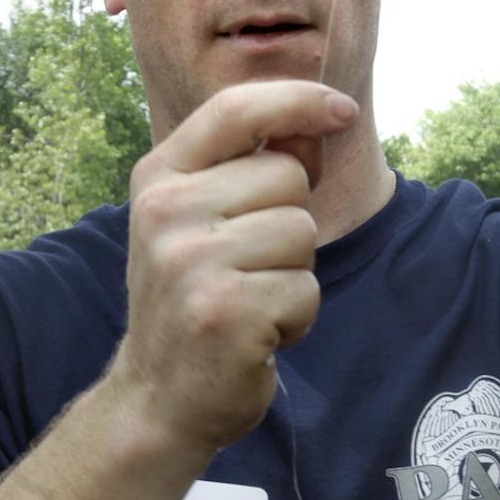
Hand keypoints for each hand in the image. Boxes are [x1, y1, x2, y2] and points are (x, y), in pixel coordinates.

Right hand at [109, 80, 357, 454]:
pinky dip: (295, 318)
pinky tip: (256, 335)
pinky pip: (305, 290)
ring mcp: (190, 263)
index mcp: (157, 179)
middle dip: (291, 221)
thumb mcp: (205, 221)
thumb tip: (323, 118)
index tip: (342, 111)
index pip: (234, 110)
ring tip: (250, 301)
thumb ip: (256, 166)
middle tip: (248, 267)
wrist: (157, 399)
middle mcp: (164, 213)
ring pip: (302, 233)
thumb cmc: (194, 301)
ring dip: (294, 274)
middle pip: (287, 176)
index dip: (298, 100)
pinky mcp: (223, 312)